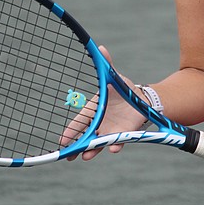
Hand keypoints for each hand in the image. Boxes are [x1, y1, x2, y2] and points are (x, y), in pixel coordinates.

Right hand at [60, 46, 147, 160]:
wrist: (142, 100)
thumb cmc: (124, 89)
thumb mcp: (114, 77)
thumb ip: (108, 65)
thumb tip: (101, 47)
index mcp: (94, 110)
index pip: (79, 122)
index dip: (71, 131)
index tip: (61, 141)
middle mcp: (100, 123)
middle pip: (85, 137)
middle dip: (77, 147)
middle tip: (69, 156)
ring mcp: (110, 131)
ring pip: (99, 143)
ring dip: (93, 150)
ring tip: (87, 156)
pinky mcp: (123, 134)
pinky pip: (118, 141)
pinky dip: (115, 145)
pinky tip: (113, 149)